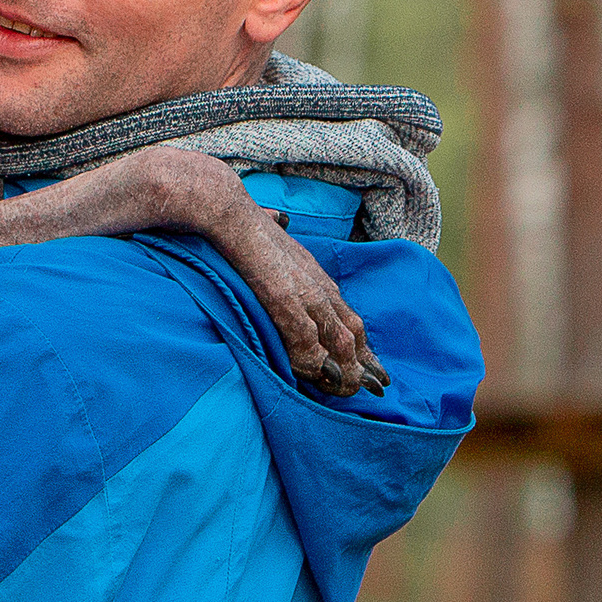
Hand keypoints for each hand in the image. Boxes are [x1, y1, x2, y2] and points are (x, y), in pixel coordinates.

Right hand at [216, 208, 385, 396]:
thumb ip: (279, 231)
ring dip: (345, 369)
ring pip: (340, 340)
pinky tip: (313, 374)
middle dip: (364, 364)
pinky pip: (307, 340)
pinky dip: (313, 361)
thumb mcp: (272, 230)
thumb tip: (278, 218)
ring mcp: (305, 294)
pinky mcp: (286, 300)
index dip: (362, 345)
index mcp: (317, 276)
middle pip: (353, 332)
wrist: (229, 212)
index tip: (372, 368)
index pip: (349, 317)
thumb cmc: (245, 220)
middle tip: (372, 388)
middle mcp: (319, 287)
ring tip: (347, 390)